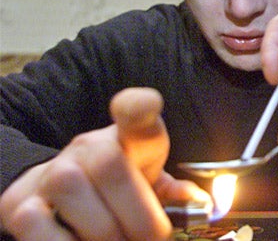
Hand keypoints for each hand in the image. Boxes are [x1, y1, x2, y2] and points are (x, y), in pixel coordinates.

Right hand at [0, 87, 209, 240]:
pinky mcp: (20, 205)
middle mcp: (87, 147)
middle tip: (151, 239)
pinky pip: (39, 228)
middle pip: (110, 166)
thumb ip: (175, 194)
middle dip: (138, 216)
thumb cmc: (116, 191)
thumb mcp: (150, 184)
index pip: (135, 111)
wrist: (61, 196)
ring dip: (104, 235)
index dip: (140, 105)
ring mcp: (51, 173)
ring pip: (73, 195)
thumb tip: (202, 205)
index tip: (148, 104)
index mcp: (128, 140)